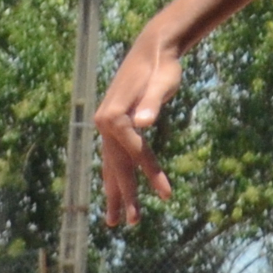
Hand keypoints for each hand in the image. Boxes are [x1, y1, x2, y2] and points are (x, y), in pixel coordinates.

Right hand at [93, 25, 184, 227]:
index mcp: (114, 116)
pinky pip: (113, 158)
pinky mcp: (113, 126)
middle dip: (126, 195)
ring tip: (114, 222)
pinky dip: (114, 177)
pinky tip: (115, 193)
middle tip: (132, 223)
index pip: (135, 152)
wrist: (153, 49)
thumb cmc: (162, 66)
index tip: (168, 195)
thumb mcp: (163, 82)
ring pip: (110, 166)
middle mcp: (104, 123)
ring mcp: (106, 126)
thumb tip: (144, 122)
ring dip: (115, 193)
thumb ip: (153, 101)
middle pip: (117, 165)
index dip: (152, 174)